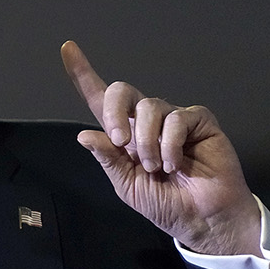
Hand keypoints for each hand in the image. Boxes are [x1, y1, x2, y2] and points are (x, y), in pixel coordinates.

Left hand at [61, 40, 260, 256]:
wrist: (201, 220)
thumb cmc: (166, 204)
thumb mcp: (127, 185)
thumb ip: (108, 159)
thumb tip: (84, 135)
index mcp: (125, 136)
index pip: (101, 100)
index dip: (84, 75)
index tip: (67, 49)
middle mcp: (147, 121)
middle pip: (122, 91)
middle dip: (115, 112)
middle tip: (121, 142)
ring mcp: (173, 118)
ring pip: (149, 107)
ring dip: (148, 143)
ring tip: (157, 168)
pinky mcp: (199, 120)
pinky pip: (177, 118)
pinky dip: (171, 144)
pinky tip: (175, 164)